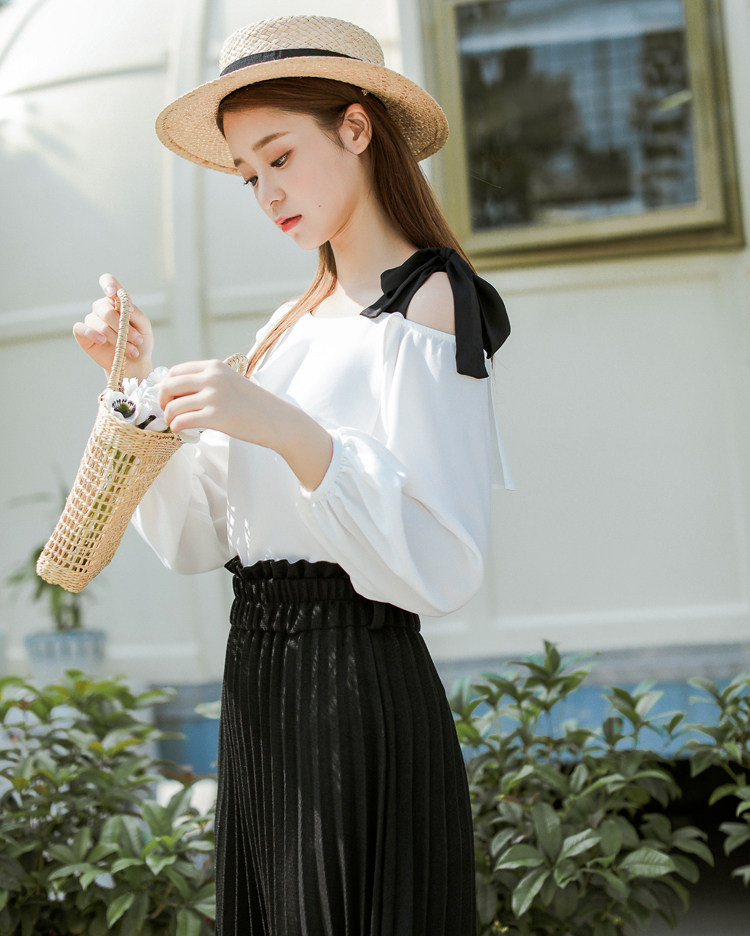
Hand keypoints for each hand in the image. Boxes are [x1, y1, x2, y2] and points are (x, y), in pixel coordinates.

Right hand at [73, 274, 153, 379]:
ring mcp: (92, 320)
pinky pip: (81, 329)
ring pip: (99, 323)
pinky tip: (103, 341)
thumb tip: (127, 307)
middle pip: (106, 309)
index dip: (109, 284)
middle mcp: (102, 308)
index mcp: (117, 301)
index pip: (108, 282)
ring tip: (131, 350)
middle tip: (137, 340)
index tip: (113, 293)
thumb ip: (137, 315)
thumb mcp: (145, 328)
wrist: (134, 365)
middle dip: (123, 326)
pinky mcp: (83, 334)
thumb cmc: (140, 343)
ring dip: (117, 338)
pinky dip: (92, 334)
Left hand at [159, 359, 334, 490]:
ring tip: (175, 423)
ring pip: (173, 405)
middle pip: (169, 385)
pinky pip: (182, 421)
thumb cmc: (252, 404)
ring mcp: (214, 397)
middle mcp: (212, 378)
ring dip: (169, 417)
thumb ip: (206, 382)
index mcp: (214, 367)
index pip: (175, 371)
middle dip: (162, 400)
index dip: (166, 385)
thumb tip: (176, 391)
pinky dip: (176, 427)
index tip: (169, 398)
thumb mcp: (229, 382)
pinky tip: (181, 431)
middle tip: (167, 411)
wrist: (277, 420)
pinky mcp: (216, 417)